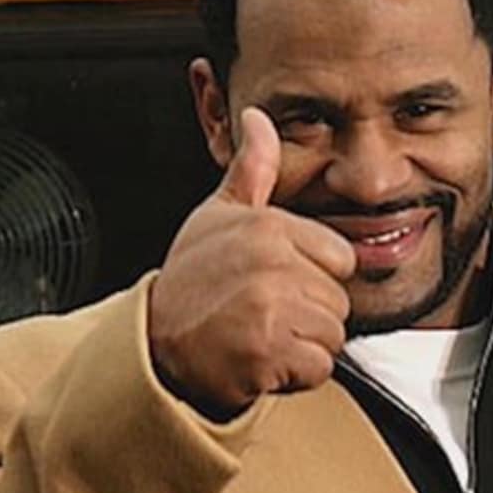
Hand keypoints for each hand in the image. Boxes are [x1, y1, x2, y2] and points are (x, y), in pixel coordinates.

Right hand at [148, 108, 356, 414]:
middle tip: (262, 313)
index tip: (274, 282)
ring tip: (260, 334)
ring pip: (332, 335)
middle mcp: (272, 262)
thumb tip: (258, 118)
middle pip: (339, 299)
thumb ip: (252, 169)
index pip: (341, 258)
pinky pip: (319, 367)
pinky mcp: (269, 352)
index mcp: (268, 227)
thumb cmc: (190, 282)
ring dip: (302, 345)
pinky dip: (295, 375)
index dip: (313, 276)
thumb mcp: (217, 215)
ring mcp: (270, 307)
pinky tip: (262, 359)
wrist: (152, 346)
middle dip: (308, 314)